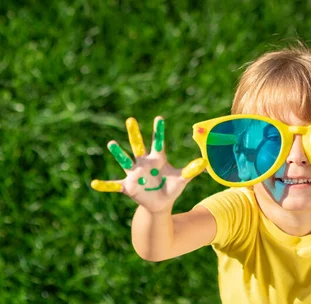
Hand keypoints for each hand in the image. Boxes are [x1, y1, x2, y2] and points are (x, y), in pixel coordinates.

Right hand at [90, 116, 205, 212]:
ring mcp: (134, 174)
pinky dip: (105, 185)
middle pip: (138, 145)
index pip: (158, 142)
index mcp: (157, 159)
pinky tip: (94, 184)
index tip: (159, 118)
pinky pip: (114, 185)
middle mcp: (143, 163)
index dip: (159, 131)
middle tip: (130, 120)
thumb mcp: (182, 180)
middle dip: (134, 134)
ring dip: (118, 153)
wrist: (161, 204)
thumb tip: (205, 162)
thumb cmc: (172, 188)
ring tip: (111, 143)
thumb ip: (191, 170)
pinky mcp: (128, 187)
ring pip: (125, 161)